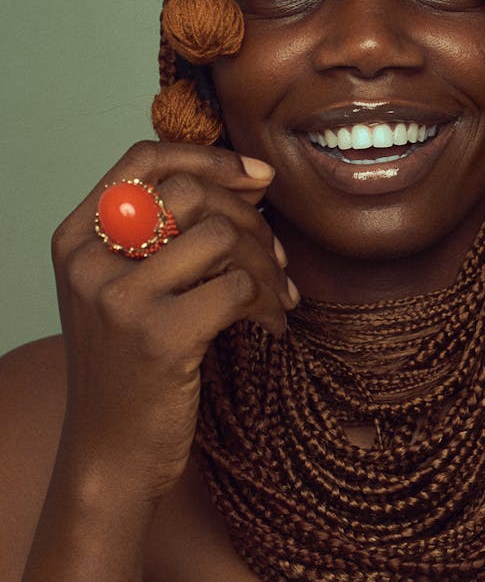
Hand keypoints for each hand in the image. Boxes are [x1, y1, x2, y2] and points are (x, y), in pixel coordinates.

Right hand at [50, 140, 296, 504]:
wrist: (111, 455)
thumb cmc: (133, 362)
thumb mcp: (126, 287)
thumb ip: (164, 232)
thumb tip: (253, 177)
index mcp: (78, 237)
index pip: (144, 159)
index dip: (210, 158)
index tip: (260, 177)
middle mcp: (89, 260)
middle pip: (192, 193)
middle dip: (251, 219)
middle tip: (276, 257)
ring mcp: (120, 298)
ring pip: (222, 236)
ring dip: (268, 264)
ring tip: (278, 295)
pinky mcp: (158, 336)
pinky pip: (240, 287)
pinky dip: (269, 302)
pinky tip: (271, 325)